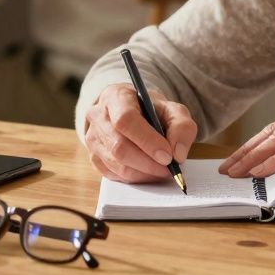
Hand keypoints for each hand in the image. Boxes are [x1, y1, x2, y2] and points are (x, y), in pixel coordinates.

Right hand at [83, 84, 197, 183]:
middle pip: (118, 146)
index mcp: (116, 97)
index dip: (147, 141)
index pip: (125, 120)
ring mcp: (92, 138)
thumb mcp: (172, 109)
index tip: (167, 156)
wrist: (132, 112)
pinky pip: (113, 175)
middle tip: (169, 169)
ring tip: (162, 171)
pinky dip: (135, 178)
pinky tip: (149, 172)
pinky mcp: (93, 157)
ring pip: (116, 164)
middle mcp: (98, 116)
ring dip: (144, 173)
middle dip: (148, 162)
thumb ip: (182, 126)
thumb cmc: (151, 110)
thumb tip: (177, 154)